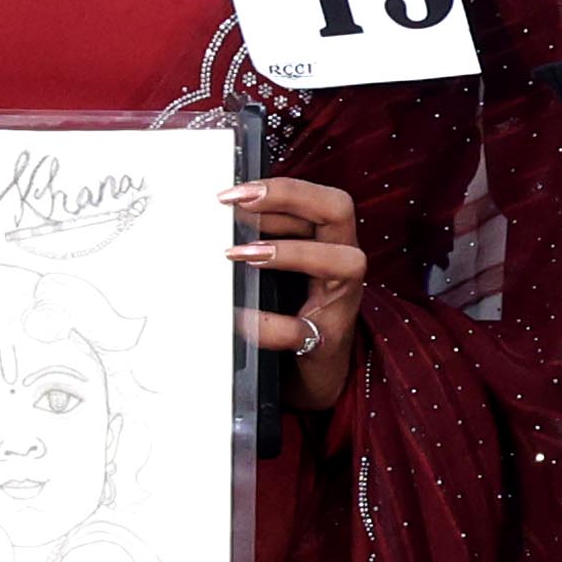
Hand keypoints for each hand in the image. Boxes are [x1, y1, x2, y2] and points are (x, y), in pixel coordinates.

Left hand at [230, 177, 368, 416]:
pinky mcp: (326, 342)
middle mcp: (343, 265)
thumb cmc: (292, 312)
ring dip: (290, 252)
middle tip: (238, 204)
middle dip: (290, 197)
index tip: (232, 192)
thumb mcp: (280, 271)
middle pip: (340, 210)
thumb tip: (216, 218)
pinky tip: (238, 318)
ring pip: (345, 263)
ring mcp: (340, 303)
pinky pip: (300, 331)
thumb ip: (263, 241)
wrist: (312, 374)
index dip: (281, 187)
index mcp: (330, 242)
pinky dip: (267, 324)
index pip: (320, 198)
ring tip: (238, 254)